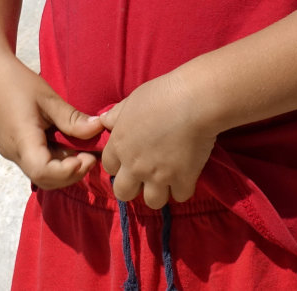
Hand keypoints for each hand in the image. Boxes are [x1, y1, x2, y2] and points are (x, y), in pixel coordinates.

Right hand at [0, 56, 103, 188]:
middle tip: (92, 156)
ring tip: (82, 149)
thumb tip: (100, 129)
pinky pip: (33, 160)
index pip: (44, 173)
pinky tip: (64, 143)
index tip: (89, 157)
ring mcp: (9, 150)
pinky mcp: (10, 145)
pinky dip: (52, 158)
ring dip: (62, 166)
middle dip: (71, 174)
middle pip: (44, 179)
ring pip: (39, 171)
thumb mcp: (47, 98)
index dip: (69, 172)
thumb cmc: (15, 80)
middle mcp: (12, 151)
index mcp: (21, 139)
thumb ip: (72, 119)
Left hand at [100, 69, 216, 208]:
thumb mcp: (131, 101)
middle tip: (146, 177)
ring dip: (160, 192)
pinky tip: (187, 174)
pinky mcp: (182, 180)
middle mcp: (134, 165)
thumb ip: (116, 115)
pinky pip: (180, 196)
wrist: (192, 101)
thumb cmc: (160, 94)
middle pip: (123, 193)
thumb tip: (104, 121)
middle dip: (133, 188)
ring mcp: (158, 176)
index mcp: (119, 145)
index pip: (108, 168)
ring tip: (168, 178)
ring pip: (152, 202)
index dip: (119, 165)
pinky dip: (184, 187)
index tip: (130, 159)